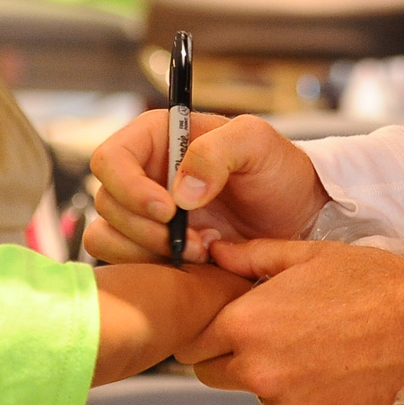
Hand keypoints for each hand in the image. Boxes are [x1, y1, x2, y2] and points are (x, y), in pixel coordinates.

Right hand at [84, 110, 327, 264]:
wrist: (296, 217)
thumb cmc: (277, 170)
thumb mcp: (257, 143)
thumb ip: (217, 152)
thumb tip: (179, 191)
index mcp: (157, 137)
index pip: (110, 158)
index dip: (129, 187)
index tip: (168, 210)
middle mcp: (142, 173)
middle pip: (108, 202)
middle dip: (148, 228)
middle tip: (196, 239)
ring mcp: (143, 212)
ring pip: (108, 235)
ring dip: (151, 250)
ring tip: (201, 250)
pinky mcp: (150, 245)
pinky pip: (125, 260)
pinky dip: (154, 267)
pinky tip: (197, 260)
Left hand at [177, 239, 403, 404]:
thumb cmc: (366, 281)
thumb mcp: (305, 256)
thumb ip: (250, 257)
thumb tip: (213, 254)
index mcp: (245, 326)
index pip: (192, 344)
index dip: (206, 334)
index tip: (226, 329)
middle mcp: (257, 373)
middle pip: (214, 376)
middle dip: (232, 359)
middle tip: (275, 339)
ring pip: (258, 399)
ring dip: (275, 383)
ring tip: (316, 355)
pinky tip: (333, 381)